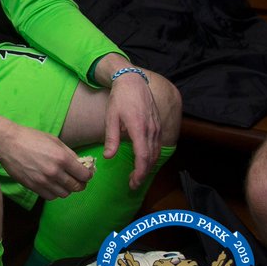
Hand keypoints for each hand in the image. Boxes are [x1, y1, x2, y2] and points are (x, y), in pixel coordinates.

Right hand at [0, 108, 92, 200]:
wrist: (7, 143)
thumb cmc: (30, 138)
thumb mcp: (54, 140)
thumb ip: (69, 154)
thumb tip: (81, 165)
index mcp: (62, 158)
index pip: (84, 175)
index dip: (87, 174)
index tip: (85, 173)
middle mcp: (54, 172)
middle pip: (76, 187)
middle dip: (80, 184)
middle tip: (77, 180)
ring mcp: (43, 181)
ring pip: (64, 194)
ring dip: (66, 189)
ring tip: (62, 182)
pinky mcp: (33, 186)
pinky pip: (50, 197)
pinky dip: (54, 193)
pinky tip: (51, 184)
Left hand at [104, 71, 161, 188]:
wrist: (133, 81)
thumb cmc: (120, 99)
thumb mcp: (111, 117)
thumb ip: (111, 138)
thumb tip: (108, 156)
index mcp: (139, 129)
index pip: (143, 157)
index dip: (139, 172)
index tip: (133, 183)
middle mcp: (151, 130)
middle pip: (151, 158)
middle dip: (143, 173)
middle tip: (133, 184)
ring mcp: (157, 127)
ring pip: (156, 152)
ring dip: (148, 166)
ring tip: (138, 175)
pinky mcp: (158, 125)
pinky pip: (158, 145)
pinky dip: (152, 156)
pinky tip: (145, 161)